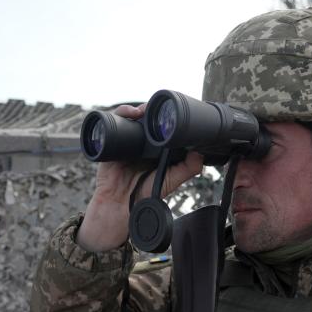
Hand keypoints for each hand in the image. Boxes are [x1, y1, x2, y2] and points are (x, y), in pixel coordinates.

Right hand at [77, 104, 202, 251]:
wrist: (120, 203)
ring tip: (142, 111)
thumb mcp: (171, 180)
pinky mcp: (111, 142)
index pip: (160, 127)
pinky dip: (120, 114)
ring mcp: (125, 141)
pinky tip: (130, 114)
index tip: (171, 111)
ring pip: (130, 118)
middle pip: (144, 119)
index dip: (165, 117)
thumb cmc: (144, 194)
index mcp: (155, 149)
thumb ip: (187, 169)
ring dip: (136, 109)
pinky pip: (113, 123)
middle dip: (150, 110)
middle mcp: (140, 143)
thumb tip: (200, 153)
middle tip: (156, 108)